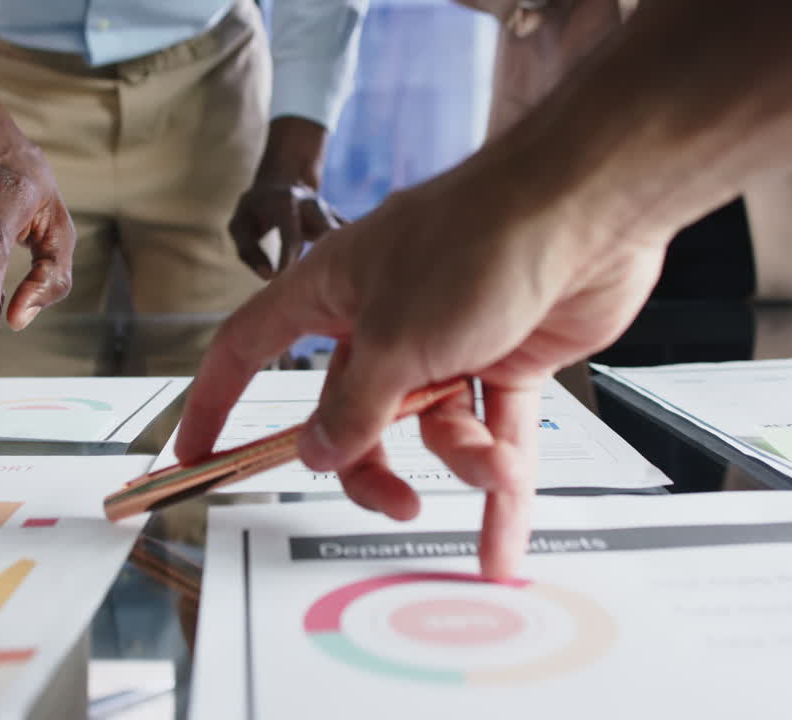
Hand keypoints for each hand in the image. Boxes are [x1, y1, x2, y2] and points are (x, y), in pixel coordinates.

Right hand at [179, 134, 667, 579]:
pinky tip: (504, 537)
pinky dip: (503, 481)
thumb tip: (318, 450)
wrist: (593, 209)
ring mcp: (450, 337)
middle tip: (396, 502)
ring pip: (434, 428)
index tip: (198, 451)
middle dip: (374, 465)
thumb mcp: (396, 338)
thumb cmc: (482, 241)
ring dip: (464, 461)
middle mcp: (385, 315)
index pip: (248, 347)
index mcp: (332, 291)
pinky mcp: (508, 356)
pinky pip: (495, 430)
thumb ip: (353, 406)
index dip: (215, 400)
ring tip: (494, 467)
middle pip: (353, 412)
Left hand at [231, 117, 341, 278]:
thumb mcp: (240, 225)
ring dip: (345, 256)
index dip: (288, 260)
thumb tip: (269, 276)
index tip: (283, 280)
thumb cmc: (254, 211)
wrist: (281, 183)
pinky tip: (357, 275)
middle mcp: (312, 204)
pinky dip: (355, 255)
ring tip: (345, 282)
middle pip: (327, 232)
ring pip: (344, 234)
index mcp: (285, 202)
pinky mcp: (338, 222)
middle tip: (323, 284)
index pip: (291, 236)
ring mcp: (328, 212)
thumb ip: (249, 251)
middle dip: (327, 257)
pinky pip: (352, 239)